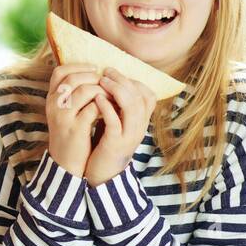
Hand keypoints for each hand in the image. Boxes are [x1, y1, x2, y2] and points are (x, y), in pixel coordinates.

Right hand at [44, 64, 107, 177]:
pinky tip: (112, 109)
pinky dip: (105, 105)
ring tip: (112, 95)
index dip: (79, 66)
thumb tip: (94, 75)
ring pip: (84, 91)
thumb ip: (73, 95)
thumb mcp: (65, 113)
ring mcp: (63, 117)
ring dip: (103, 90)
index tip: (95, 69)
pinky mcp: (76, 129)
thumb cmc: (70, 134)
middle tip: (107, 82)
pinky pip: (93, 108)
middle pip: (73, 78)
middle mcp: (53, 105)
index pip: (60, 72)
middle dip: (94, 77)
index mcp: (51, 99)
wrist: (65, 162)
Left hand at [83, 67, 156, 185]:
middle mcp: (139, 127)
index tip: (114, 72)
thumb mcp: (115, 123)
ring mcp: (129, 136)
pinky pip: (115, 122)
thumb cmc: (105, 144)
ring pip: (132, 107)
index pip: (148, 95)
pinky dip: (107, 107)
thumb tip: (111, 82)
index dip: (133, 80)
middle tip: (106, 71)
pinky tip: (97, 98)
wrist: (102, 174)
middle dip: (123, 80)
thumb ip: (117, 107)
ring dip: (117, 90)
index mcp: (141, 122)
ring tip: (102, 80)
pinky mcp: (115, 144)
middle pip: (140, 97)